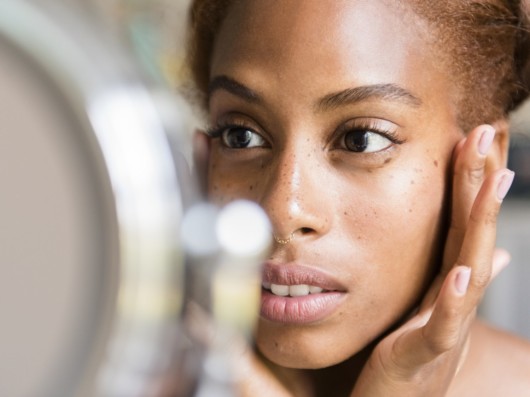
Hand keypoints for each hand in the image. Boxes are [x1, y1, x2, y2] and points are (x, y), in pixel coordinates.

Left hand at [350, 124, 513, 396]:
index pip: (462, 222)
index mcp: (445, 284)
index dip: (472, 180)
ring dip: (481, 224)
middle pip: (471, 233)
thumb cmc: (406, 359)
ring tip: (493, 180)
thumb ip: (450, 280)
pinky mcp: (421, 356)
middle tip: (489, 131)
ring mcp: (442, 326)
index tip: (476, 134)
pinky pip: (442, 325)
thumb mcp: (429, 312)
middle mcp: (451, 299)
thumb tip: (485, 255)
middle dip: (481, 183)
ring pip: (469, 268)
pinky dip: (455, 299)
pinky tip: (462, 270)